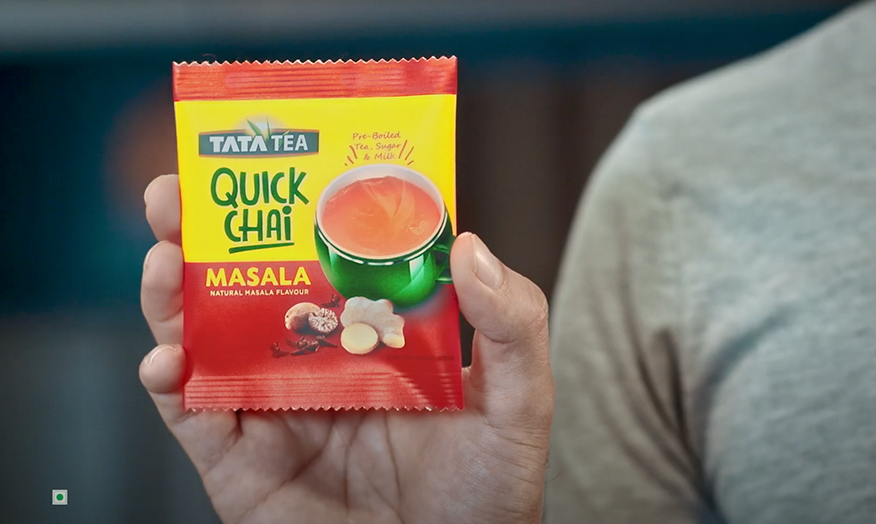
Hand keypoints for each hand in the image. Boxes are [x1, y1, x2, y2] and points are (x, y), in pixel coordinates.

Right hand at [139, 175, 552, 523]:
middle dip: (206, 236)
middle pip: (250, 284)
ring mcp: (274, 407)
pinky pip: (191, 415)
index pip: (328, 255)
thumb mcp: (520, 403)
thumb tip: (467, 242)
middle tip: (177, 194)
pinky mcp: (241, 461)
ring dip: (173, 295)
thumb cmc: (488, 495)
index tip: (273, 162)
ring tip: (164, 260)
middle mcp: (317, 360)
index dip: (295, 207)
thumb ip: (513, 324)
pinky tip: (167, 360)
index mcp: (377, 333)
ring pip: (207, 337)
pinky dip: (168, 383)